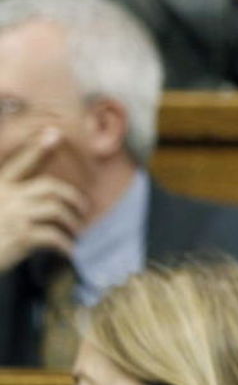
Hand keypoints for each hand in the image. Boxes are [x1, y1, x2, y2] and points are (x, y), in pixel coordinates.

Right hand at [0, 128, 87, 271]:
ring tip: (75, 232)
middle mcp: (6, 197)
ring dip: (72, 222)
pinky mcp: (21, 236)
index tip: (55, 133)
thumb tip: (43, 202)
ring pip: (57, 209)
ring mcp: (14, 215)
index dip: (37, 148)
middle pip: (50, 187)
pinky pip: (54, 235)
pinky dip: (66, 244)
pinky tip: (68, 250)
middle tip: (83, 209)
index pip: (20, 162)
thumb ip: (12, 199)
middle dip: (73, 197)